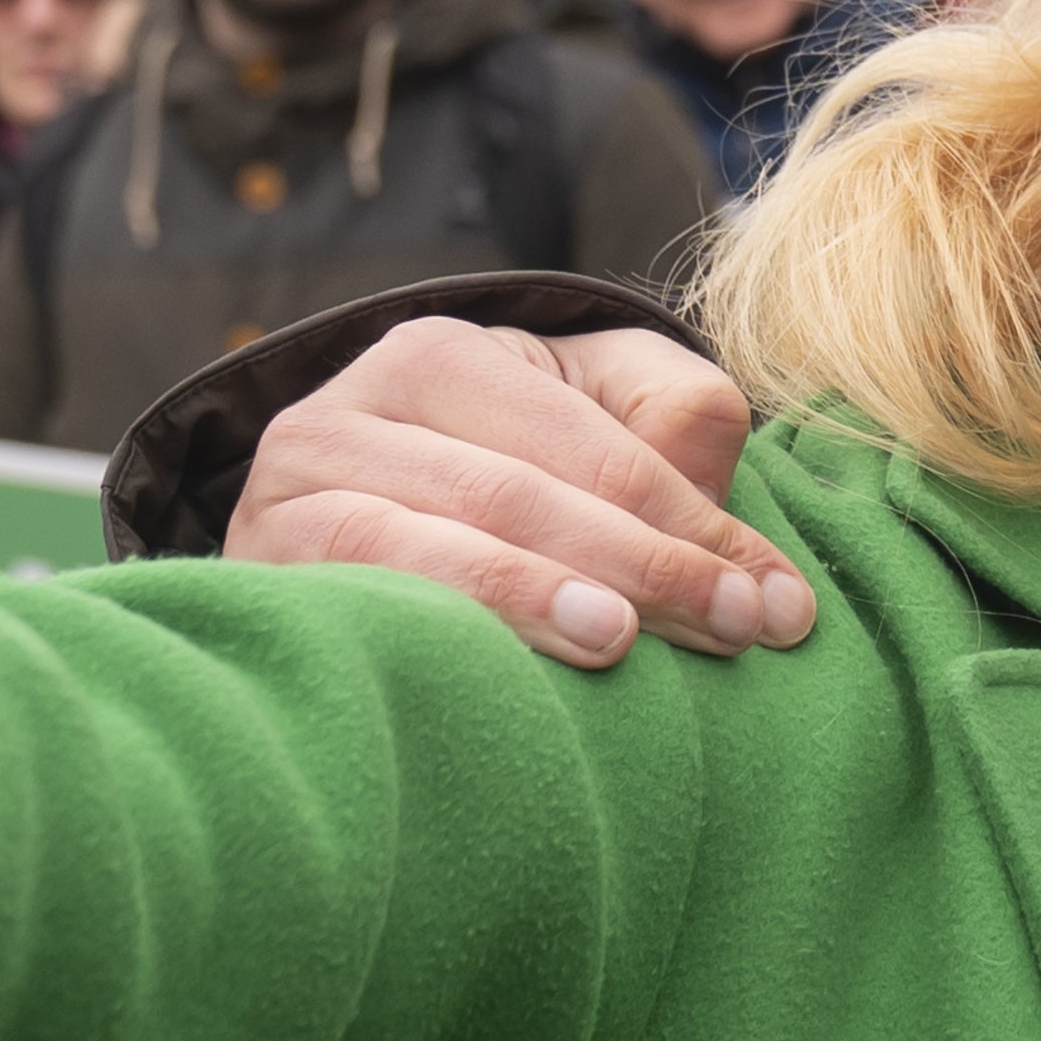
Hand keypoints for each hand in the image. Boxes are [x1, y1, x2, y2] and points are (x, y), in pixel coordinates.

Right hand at [227, 319, 808, 667]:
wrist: (338, 536)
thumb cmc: (507, 477)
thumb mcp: (594, 415)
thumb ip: (674, 422)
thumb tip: (733, 495)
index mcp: (442, 357)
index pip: (591, 446)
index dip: (693, 523)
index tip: (777, 605)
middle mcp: (347, 412)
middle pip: (516, 494)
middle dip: (641, 566)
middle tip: (733, 633)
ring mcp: (288, 498)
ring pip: (431, 549)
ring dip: (533, 600)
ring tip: (621, 643)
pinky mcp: (262, 578)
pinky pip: (361, 606)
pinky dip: (442, 638)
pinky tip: (509, 682)